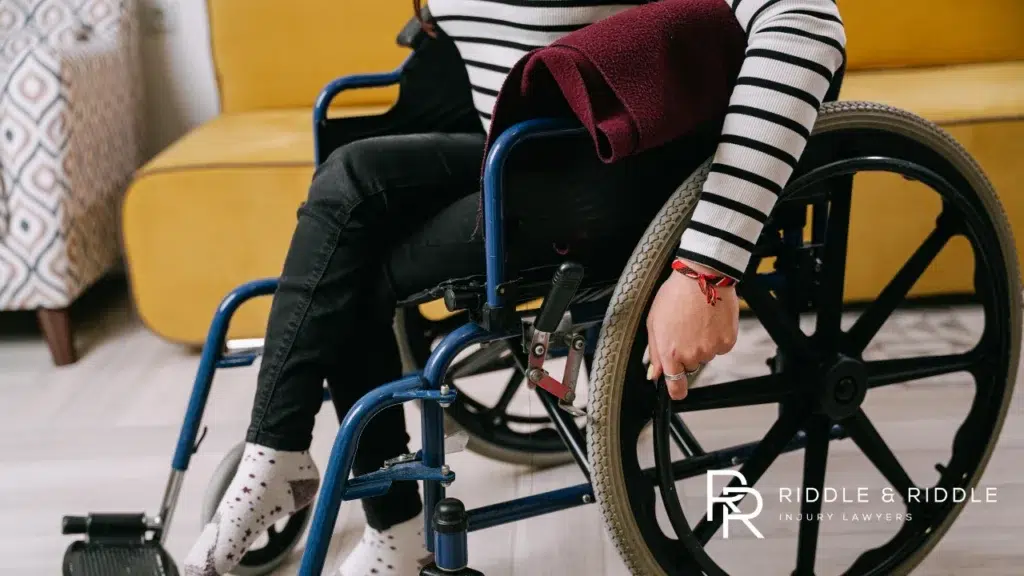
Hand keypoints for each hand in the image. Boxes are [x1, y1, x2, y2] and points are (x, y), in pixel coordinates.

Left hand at [645, 259, 739, 399]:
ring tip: (697, 320)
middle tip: (684, 330)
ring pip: (705, 356)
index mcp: (670, 352)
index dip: (675, 391)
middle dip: (686, 353)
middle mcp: (691, 355)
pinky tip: (709, 321)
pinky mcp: (727, 342)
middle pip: (690, 366)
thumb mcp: (655, 322)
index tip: (676, 391)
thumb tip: (654, 374)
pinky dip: (716, 337)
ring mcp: (710, 350)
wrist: (702, 277)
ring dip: (701, 344)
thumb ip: (654, 352)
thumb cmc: (675, 295)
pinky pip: (720, 347)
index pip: (675, 386)